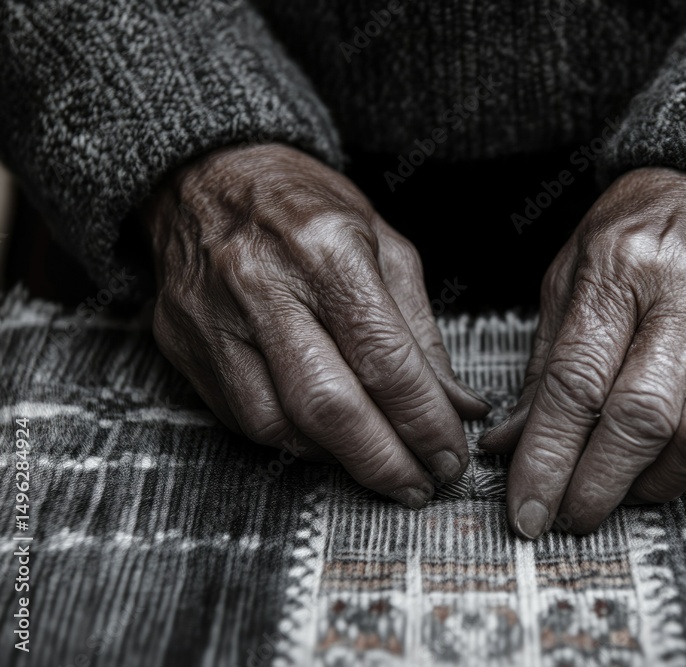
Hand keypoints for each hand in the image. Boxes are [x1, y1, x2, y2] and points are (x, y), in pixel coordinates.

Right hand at [144, 143, 489, 506]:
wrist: (206, 176)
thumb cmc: (308, 208)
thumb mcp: (384, 246)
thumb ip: (421, 333)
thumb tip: (460, 407)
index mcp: (327, 249)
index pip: (385, 359)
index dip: (424, 421)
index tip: (450, 457)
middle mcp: (263, 284)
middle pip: (329, 404)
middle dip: (383, 461)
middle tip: (419, 486)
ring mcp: (214, 318)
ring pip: (280, 424)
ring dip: (339, 460)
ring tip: (379, 465)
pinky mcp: (184, 344)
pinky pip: (243, 419)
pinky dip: (294, 443)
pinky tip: (328, 443)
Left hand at [480, 167, 685, 536]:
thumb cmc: (638, 232)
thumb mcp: (573, 275)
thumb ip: (545, 364)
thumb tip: (510, 445)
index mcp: (623, 268)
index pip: (577, 381)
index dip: (547, 456)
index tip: (526, 509)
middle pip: (641, 418)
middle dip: (596, 485)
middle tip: (567, 518)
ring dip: (651, 484)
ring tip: (617, 492)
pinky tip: (660, 465)